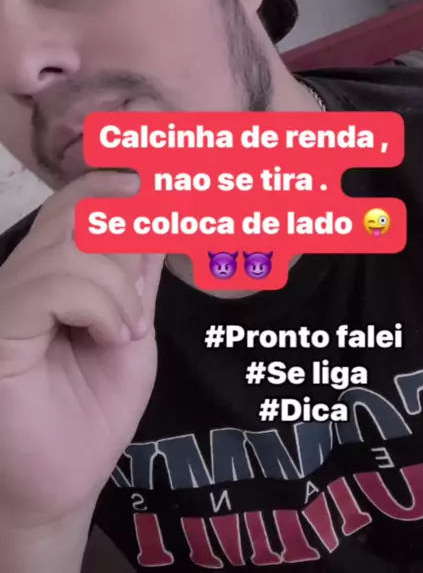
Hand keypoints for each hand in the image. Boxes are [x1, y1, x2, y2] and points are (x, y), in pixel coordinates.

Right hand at [0, 171, 163, 530]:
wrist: (62, 485)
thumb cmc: (94, 410)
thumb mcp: (132, 328)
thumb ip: (138, 273)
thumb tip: (159, 210)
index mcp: (48, 270)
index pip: (76, 200)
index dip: (116, 184)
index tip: (163, 180)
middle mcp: (19, 273)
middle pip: (78, 210)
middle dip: (127, 246)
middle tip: (135, 306)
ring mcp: (3, 297)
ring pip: (71, 243)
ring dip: (119, 286)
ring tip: (123, 332)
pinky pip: (56, 283)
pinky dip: (100, 304)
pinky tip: (111, 336)